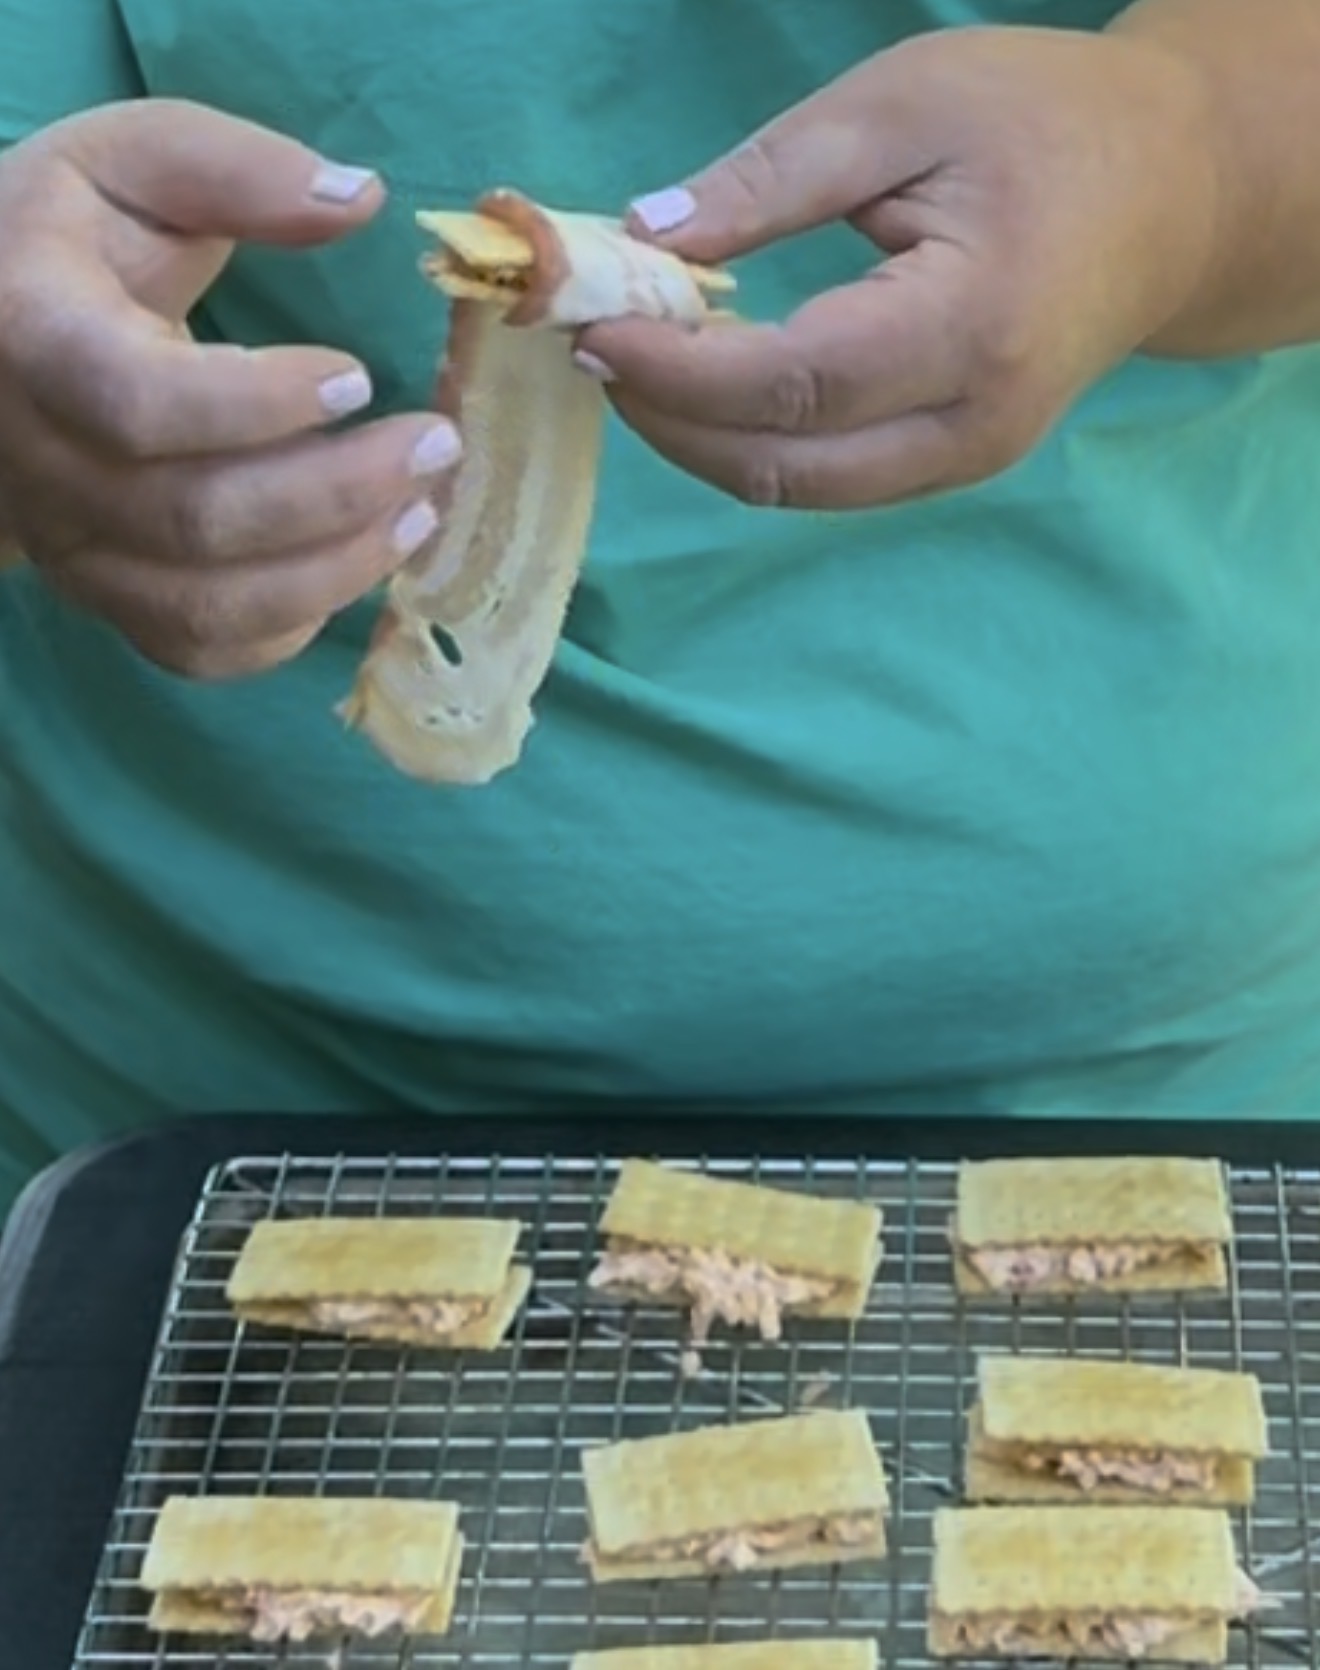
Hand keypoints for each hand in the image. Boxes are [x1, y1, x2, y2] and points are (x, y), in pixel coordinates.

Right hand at [0, 100, 460, 677]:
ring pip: (203, 605)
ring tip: (420, 515)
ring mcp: (70, 546)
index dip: (259, 405)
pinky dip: (287, 631)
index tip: (357, 378)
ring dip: (333, 572)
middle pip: (194, 518)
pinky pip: (196, 649)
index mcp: (35, 336)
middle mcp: (41, 463)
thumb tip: (364, 201)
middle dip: (337, 492)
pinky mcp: (105, 596)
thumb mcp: (129, 165)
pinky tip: (351, 569)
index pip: (139, 402)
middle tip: (435, 446)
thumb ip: (236, 170)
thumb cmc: (67, 244)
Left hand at [576, 26, 1219, 509]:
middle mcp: (973, 424)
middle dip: (674, 420)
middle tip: (598, 348)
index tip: (593, 329)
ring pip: (800, 490)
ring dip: (705, 443)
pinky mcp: (953, 466)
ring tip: (639, 367)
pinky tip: (708, 389)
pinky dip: (754, 445)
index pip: (795, 382)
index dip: (679, 371)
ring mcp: (968, 460)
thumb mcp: (902, 108)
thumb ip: (769, 181)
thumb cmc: (1043, 125)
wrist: (1171, 194)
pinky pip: (830, 479)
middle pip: (786, 465)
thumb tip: (643, 240)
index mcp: (971, 324)